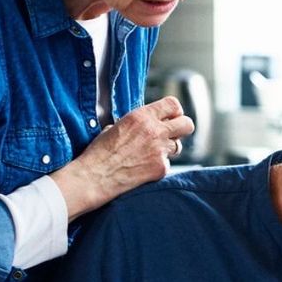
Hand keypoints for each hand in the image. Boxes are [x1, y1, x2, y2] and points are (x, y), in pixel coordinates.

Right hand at [51, 96, 194, 219]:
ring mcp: (160, 150)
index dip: (174, 111)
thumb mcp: (116, 126)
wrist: (94, 176)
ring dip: (168, 149)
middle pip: (187, 124)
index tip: (171, 117)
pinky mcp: (161, 168)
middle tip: (173, 134)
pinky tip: (142, 168)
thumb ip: (138, 123)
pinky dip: (158, 166)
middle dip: (182, 128)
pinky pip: (167, 163)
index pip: (173, 104)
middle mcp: (155, 131)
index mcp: (142, 116)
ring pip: (178, 146)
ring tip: (149, 153)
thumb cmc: (100, 152)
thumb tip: (148, 123)